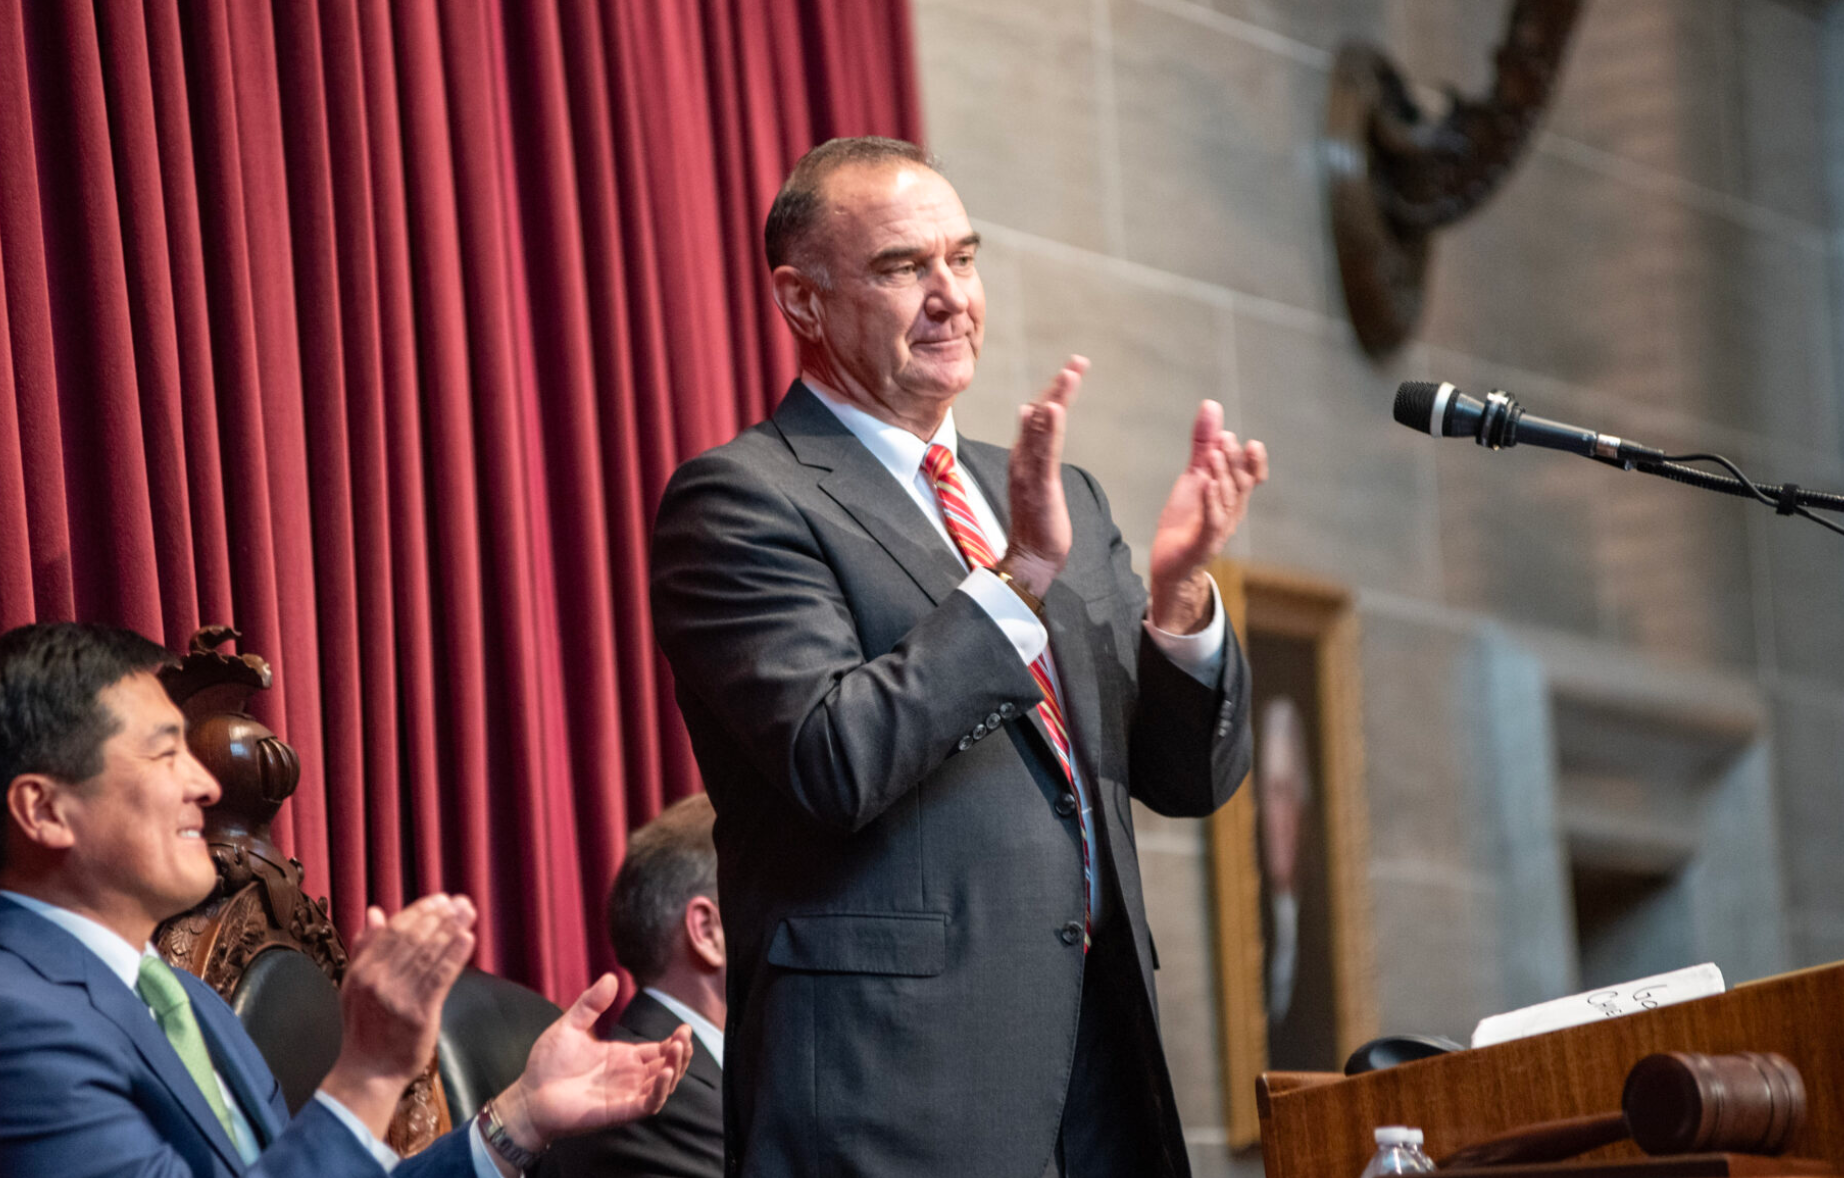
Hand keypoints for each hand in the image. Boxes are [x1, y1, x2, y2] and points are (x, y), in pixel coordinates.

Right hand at [319, 893, 477, 1137]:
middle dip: (441, 917)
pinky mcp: (419, 1014)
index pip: (394, 931)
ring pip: (429, 955)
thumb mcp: (355, 985)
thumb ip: (366, 947)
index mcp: (361, 971)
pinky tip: (468, 939)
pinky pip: (440, 978)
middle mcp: (377, 981)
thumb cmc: (365, 1027)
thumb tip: (376, 912)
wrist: (369, 1073)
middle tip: (461, 902)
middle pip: (414, 938)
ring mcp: (398, 997)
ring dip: (452, 930)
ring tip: (468, 913)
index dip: (419, 912)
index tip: (440, 899)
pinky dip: (455, 956)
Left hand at [491, 974, 693, 1154]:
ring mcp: (625, 1095)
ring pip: (663, 1086)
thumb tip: (611, 976)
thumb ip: (591, 1003)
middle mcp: (628, 1077)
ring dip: (675, 1069)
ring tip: (678, 1049)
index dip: (674, 1041)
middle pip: (667, 1067)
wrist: (528, 1096)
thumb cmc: (547, 1064)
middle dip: (681, 1053)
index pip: (658, 1051)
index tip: (684, 1027)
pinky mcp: (618, 1111)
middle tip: (684, 1037)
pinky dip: (660, 1091)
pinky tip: (665, 1073)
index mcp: (622, 1057)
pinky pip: (648, 1104)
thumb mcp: (571, 1025)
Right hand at [999, 356, 1087, 595]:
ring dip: (1056, 398)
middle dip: (1059, 386)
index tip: (1075, 368)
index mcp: (1025, 457)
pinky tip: (1054, 409)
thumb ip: (1037, 450)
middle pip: (1040, 414)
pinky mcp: (1037, 486)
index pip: (1041, 416)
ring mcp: (1028, 472)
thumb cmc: (1038, 523)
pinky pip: (1043, 454)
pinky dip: (1047, 430)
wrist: (1029, 559)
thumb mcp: (1040, 480)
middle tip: (1078, 362)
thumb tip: (1033, 416)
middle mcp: (1023, 459)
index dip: (1057, 391)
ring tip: (1070, 374)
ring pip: (1041, 428)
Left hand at [1148, 400, 1268, 632]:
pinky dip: (1211, 502)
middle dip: (1234, 461)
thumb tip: (1212, 405)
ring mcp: (1218, 530)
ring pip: (1227, 501)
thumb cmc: (1186, 519)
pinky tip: (1205, 484)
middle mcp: (1231, 513)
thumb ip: (1204, 444)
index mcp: (1232, 497)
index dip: (1255, 463)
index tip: (1251, 443)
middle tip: (1224, 438)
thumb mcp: (1194, 475)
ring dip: (1222, 476)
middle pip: (1240, 485)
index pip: (1251, 478)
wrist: (1169, 563)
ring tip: (1213, 454)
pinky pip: (1211, 522)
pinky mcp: (1202, 543)